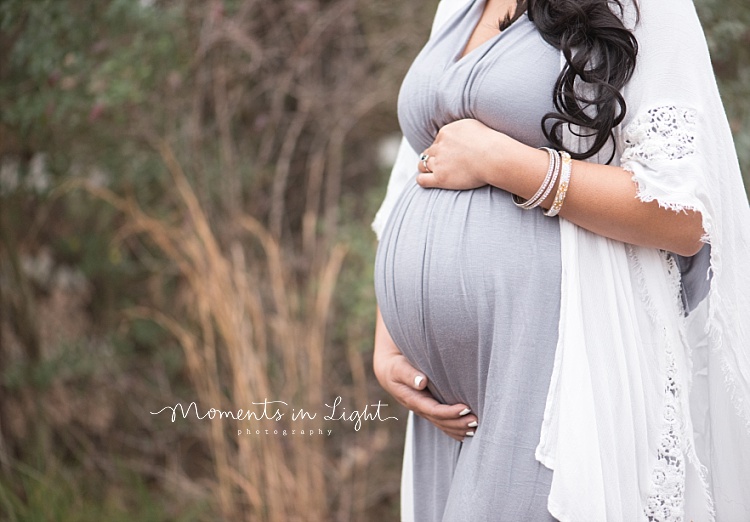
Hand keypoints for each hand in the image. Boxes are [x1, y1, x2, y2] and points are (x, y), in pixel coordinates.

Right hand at [374, 309, 477, 441]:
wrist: (388, 371)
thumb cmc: (395, 366)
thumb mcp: (398, 367)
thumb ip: (409, 374)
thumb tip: (421, 382)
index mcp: (413, 399)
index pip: (434, 410)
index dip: (450, 412)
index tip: (465, 408)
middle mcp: (420, 408)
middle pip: (441, 421)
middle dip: (458, 423)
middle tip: (476, 420)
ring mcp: (424, 410)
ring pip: (442, 425)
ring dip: (459, 428)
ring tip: (476, 427)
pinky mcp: (429, 409)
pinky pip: (442, 423)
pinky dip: (454, 429)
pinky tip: (467, 432)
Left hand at [417, 118, 504, 189]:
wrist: (494, 157)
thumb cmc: (490, 142)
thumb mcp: (472, 125)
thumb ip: (460, 129)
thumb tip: (456, 133)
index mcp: (445, 133)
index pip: (437, 141)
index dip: (442, 149)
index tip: (451, 155)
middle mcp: (439, 146)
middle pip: (428, 153)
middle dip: (433, 158)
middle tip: (443, 165)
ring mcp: (439, 162)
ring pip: (422, 165)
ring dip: (426, 168)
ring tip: (435, 173)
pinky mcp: (440, 178)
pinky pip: (422, 180)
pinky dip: (422, 180)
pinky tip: (429, 181)